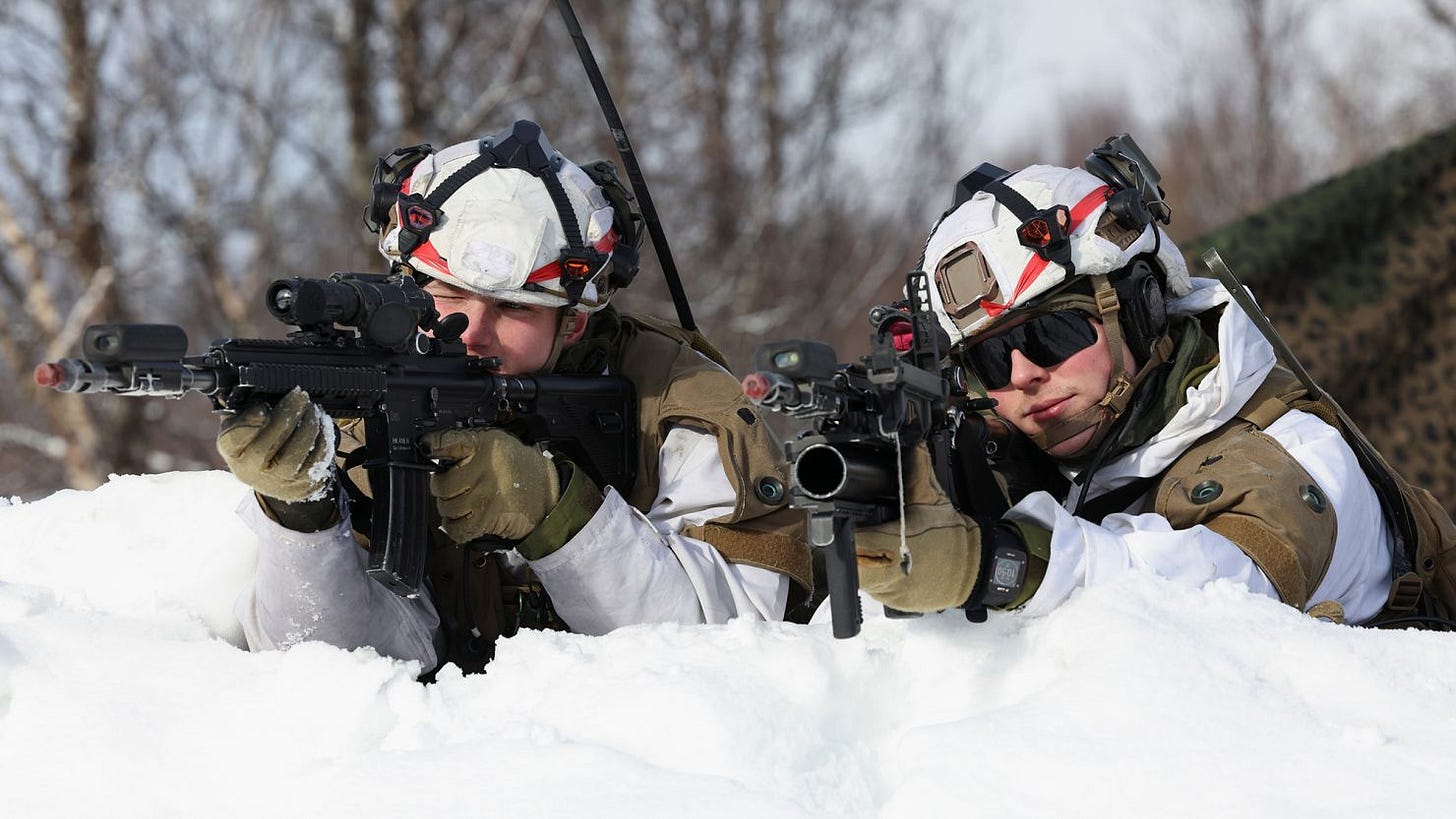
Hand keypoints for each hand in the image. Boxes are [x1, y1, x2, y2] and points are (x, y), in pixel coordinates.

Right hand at [217, 388, 334, 502]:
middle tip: (299, 395)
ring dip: (308, 424)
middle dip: (287, 415)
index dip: (248, 423)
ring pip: (296, 450)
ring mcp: (279, 478)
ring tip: (311, 407)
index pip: (233, 439)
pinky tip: (320, 422)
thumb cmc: (256, 443)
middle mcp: (252, 469)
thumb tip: (255, 387)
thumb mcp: (241, 426)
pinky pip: (317, 457)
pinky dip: (322, 436)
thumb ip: (244, 408)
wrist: (274, 479)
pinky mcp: (303, 481)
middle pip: (268, 443)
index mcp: (232, 451)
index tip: (263, 408)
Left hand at [422, 428, 560, 543]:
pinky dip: (454, 527)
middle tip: (450, 486)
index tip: (426, 446)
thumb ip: (469, 445)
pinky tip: (461, 520)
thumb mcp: (499, 444)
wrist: (547, 493)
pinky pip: (456, 528)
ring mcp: (485, 496)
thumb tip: (435, 449)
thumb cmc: (520, 469)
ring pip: (446, 507)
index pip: (449, 442)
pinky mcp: (487, 519)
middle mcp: (484, 469)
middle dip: (441, 488)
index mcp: (486, 446)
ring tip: (461, 503)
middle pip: (441, 484)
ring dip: (449, 509)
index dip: (433, 445)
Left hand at [854, 444, 981, 612]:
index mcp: (892, 546)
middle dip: (851, 547)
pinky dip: (875, 575)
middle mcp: (887, 575)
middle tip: (861, 532)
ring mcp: (889, 593)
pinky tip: (885, 562)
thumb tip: (910, 442)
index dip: (843, 530)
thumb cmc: (953, 536)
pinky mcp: (894, 604)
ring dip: (862, 562)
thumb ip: (915, 469)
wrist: (977, 570)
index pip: (850, 542)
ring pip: (859, 578)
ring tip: (874, 546)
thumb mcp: (932, 499)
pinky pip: (873, 589)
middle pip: (849, 562)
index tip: (846, 519)